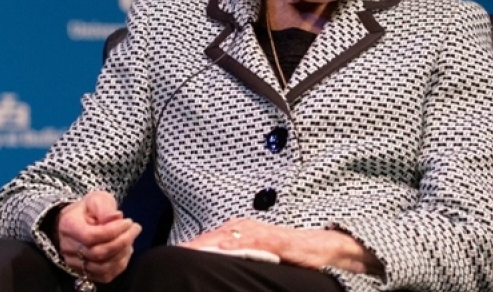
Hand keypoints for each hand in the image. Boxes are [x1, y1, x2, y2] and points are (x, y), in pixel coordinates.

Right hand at [56, 190, 141, 282]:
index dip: (113, 231)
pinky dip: (119, 265)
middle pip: (97, 253)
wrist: (79, 221)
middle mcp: (68, 248)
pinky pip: (104, 276)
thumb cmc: (89, 209)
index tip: (129, 222)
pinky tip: (126, 251)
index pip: (90, 236)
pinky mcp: (84, 272)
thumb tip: (116, 217)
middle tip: (136, 229)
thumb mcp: (96, 199)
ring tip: (131, 239)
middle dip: (122, 242)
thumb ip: (104, 207)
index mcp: (68, 226)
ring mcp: (75, 263)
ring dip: (122, 254)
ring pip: (102, 267)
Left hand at [181, 218, 382, 275]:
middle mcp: (246, 227)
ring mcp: (258, 232)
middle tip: (173, 255)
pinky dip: (233, 245)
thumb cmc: (288, 252)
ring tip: (188, 253)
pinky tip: (220, 250)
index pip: (210, 239)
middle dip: (193, 246)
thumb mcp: (258, 254)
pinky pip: (249, 243)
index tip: (173, 254)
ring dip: (206, 245)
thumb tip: (219, 265)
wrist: (319, 246)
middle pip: (212, 237)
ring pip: (226, 238)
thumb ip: (240, 255)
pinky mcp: (272, 240)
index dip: (192, 246)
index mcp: (240, 230)